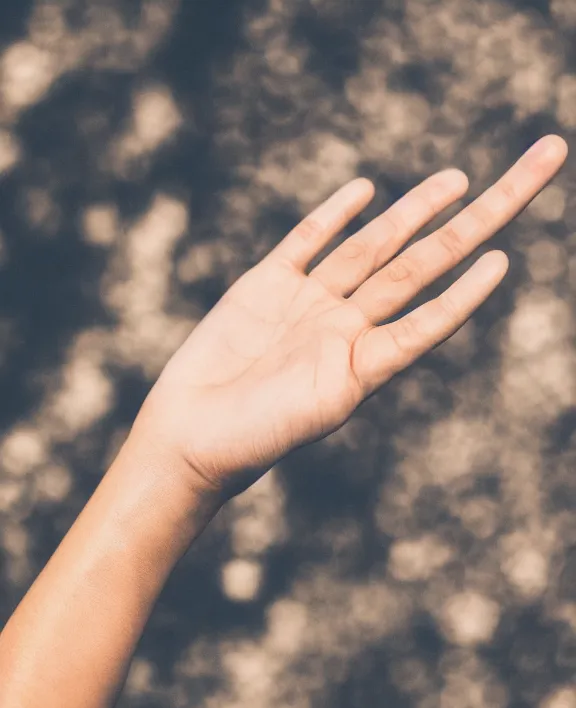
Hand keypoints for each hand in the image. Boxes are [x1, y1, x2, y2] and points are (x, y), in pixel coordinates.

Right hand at [140, 135, 567, 501]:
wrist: (191, 437)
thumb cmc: (256, 437)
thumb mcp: (326, 403)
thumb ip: (373, 362)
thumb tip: (432, 322)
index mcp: (365, 360)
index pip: (432, 313)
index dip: (469, 290)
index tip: (506, 257)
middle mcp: (346, 325)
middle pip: (421, 261)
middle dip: (478, 219)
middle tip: (531, 174)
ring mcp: (307, 302)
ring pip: (372, 246)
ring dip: (415, 211)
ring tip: (458, 180)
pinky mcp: (264, 285)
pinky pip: (306, 242)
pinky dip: (333, 216)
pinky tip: (365, 191)